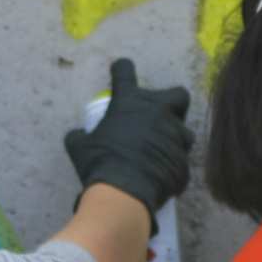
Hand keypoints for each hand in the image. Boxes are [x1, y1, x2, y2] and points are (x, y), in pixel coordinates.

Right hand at [62, 57, 192, 212]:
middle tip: (159, 117)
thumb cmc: (100, 162)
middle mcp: (158, 112)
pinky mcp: (183, 159)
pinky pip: (180, 159)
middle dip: (172, 103)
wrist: (125, 192)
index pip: (125, 71)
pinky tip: (158, 174)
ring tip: (159, 152)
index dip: (121, 69)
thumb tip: (77, 134)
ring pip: (184, 131)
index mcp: (129, 102)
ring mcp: (175, 135)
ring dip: (173, 138)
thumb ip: (80, 135)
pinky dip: (171, 164)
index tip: (120, 70)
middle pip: (178, 94)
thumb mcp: (79, 147)